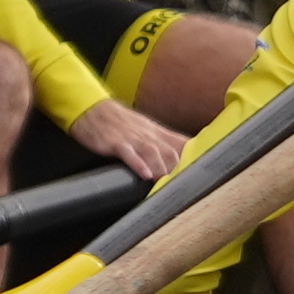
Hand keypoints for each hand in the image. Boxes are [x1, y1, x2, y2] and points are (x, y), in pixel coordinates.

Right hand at [69, 99, 189, 182]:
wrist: (91, 108)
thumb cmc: (118, 121)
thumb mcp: (145, 128)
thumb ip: (163, 141)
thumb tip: (183, 154)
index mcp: (157, 132)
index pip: (183, 144)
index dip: (194, 158)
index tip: (202, 172)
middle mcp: (148, 135)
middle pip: (171, 152)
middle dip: (178, 169)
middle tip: (183, 185)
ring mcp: (132, 138)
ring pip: (153, 153)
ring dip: (161, 169)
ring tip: (166, 183)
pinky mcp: (114, 142)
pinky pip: (128, 153)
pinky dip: (138, 164)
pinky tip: (145, 174)